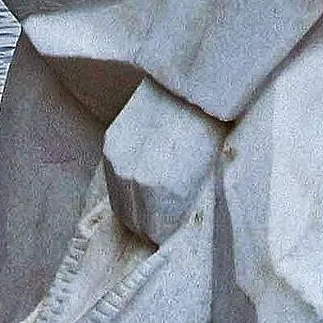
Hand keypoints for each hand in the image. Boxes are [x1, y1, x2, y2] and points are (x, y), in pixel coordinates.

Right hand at [104, 79, 224, 246]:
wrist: (195, 89)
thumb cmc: (211, 132)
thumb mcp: (206, 178)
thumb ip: (184, 205)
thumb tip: (172, 221)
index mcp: (165, 195)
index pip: (154, 233)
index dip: (163, 231)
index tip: (170, 226)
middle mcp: (136, 182)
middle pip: (132, 221)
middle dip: (146, 222)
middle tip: (159, 215)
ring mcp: (119, 162)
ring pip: (118, 200)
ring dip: (131, 204)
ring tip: (150, 195)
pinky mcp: (111, 144)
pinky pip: (113, 177)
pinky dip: (124, 181)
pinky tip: (141, 172)